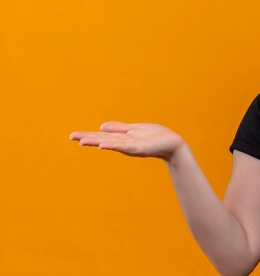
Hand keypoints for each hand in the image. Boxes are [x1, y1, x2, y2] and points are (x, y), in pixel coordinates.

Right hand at [69, 121, 185, 161]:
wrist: (172, 144)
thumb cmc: (156, 137)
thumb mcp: (134, 129)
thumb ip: (119, 128)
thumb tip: (101, 127)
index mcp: (122, 137)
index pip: (102, 135)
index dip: (88, 135)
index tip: (72, 136)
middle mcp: (124, 142)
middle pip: (103, 139)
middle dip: (87, 138)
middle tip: (71, 137)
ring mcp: (131, 146)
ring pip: (110, 143)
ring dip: (96, 142)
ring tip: (82, 141)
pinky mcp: (139, 148)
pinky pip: (124, 146)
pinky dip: (113, 145)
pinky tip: (102, 145)